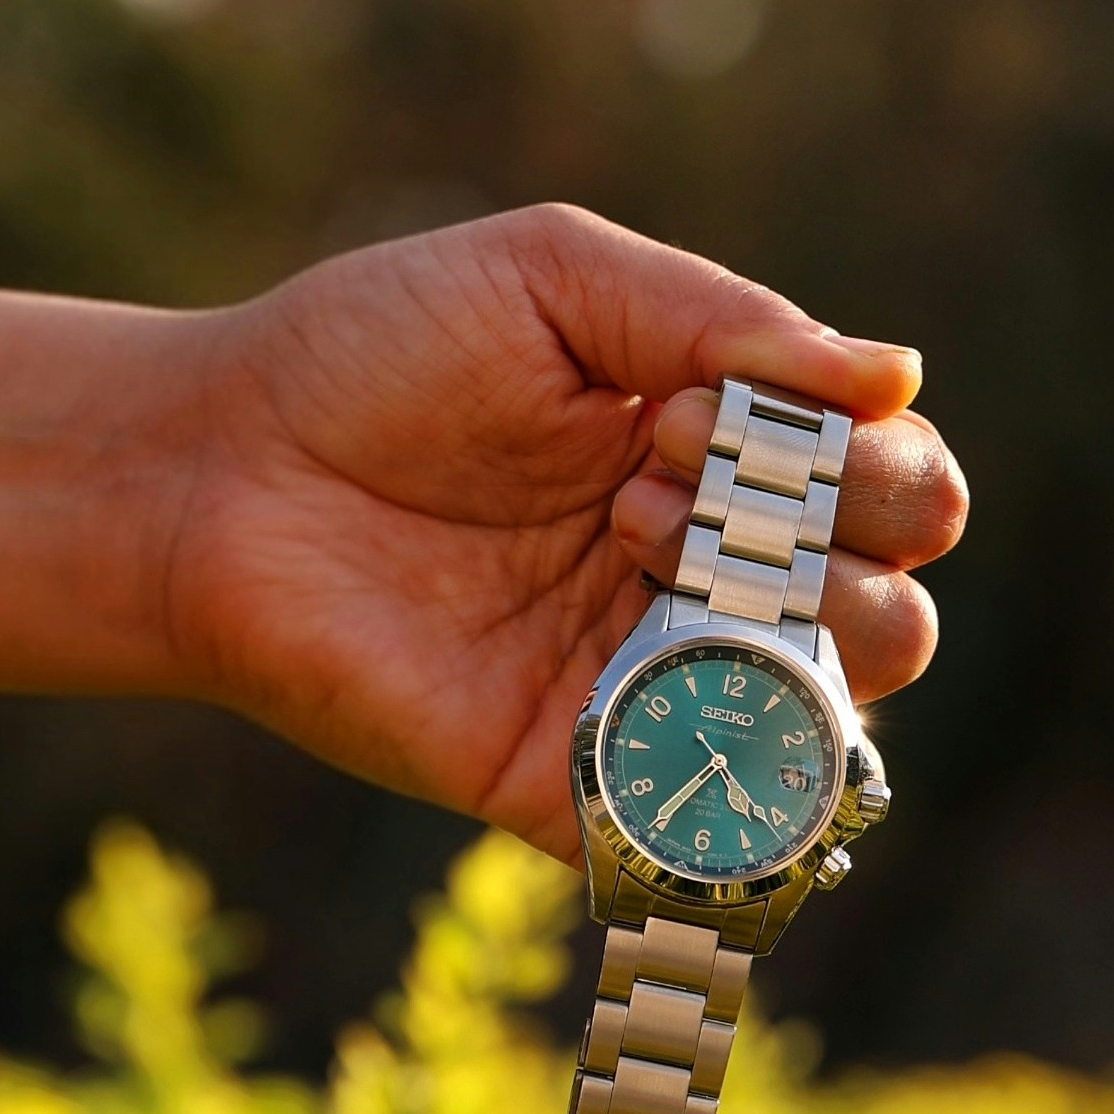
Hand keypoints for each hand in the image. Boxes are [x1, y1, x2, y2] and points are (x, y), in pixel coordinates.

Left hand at [163, 201, 966, 862]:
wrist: (215, 472)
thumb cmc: (372, 357)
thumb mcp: (554, 279)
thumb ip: (720, 319)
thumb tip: (898, 378)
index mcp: (728, 467)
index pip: (897, 487)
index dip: (855, 454)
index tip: (698, 406)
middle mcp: (709, 587)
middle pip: (896, 614)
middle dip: (836, 536)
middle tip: (656, 484)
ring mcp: (648, 693)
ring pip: (834, 725)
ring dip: (778, 624)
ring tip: (635, 544)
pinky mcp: (573, 788)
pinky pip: (707, 834)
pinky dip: (729, 781)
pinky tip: (654, 675)